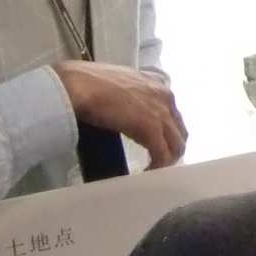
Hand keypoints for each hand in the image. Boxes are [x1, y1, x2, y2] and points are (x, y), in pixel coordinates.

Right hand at [53, 62, 187, 169]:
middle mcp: (164, 95)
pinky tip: (145, 172)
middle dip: (170, 148)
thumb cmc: (86, 83)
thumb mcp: (117, 84)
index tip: (156, 142)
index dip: (166, 131)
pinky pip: (162, 155)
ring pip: (176, 145)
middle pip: (179, 131)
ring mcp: (160, 112)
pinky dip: (156, 167)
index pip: (172, 112)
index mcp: (156, 82)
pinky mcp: (151, 128)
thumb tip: (122, 111)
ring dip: (165, 160)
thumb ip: (129, 96)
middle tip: (155, 160)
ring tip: (151, 168)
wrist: (76, 85)